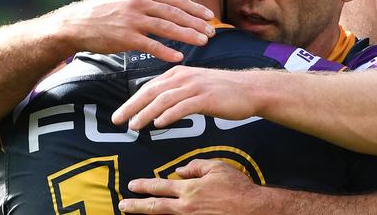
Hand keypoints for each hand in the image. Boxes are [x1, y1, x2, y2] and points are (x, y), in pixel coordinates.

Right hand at [51, 0, 214, 61]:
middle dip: (196, 23)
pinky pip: (150, 45)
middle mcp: (139, 2)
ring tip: (203, 42)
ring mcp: (132, 19)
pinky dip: (166, 51)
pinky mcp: (125, 37)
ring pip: (167, 28)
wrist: (77, 23)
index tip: (210, 16)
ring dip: (187, 36)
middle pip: (175, 13)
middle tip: (213, 32)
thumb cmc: (105, 6)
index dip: (195, 8)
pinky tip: (179, 57)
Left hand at [112, 66, 259, 129]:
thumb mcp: (196, 86)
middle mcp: (184, 77)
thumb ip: (178, 93)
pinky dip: (169, 114)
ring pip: (164, 99)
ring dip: (146, 112)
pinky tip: (158, 123)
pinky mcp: (206, 98)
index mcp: (179, 72)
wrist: (250, 89)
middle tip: (117, 120)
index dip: (132, 101)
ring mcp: (195, 86)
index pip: (150, 87)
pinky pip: (183, 106)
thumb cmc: (224, 90)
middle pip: (151, 91)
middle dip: (131, 106)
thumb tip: (159, 107)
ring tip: (134, 125)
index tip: (120, 114)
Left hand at [119, 159, 262, 213]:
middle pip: (155, 207)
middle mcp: (187, 207)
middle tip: (123, 204)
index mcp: (190, 189)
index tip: (132, 185)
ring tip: (134, 212)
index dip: (144, 186)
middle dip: (136, 206)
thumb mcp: (217, 167)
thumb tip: (180, 171)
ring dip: (148, 214)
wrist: (253, 209)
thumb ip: (196, 166)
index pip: (161, 187)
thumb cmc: (237, 188)